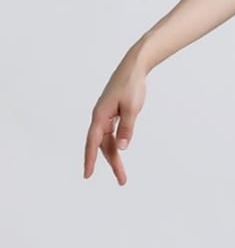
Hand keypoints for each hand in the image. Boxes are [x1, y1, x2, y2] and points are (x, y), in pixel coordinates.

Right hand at [83, 51, 147, 184]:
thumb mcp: (131, 108)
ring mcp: (106, 115)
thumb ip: (126, 128)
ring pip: (108, 141)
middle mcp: (100, 117)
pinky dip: (115, 143)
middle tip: (122, 180)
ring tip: (122, 174)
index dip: (90, 159)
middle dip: (112, 163)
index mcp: (100, 116)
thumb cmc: (131, 85)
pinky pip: (111, 133)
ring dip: (114, 156)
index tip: (87, 175)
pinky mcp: (112, 113)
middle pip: (103, 145)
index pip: (93, 142)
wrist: (134, 67)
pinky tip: (120, 151)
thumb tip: (122, 148)